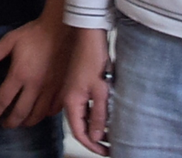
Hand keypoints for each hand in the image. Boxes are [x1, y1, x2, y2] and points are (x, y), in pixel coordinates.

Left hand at [0, 13, 75, 128]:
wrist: (61, 29)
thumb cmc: (35, 34)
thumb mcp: (11, 40)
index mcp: (20, 74)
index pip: (4, 99)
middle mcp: (35, 86)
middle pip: (21, 112)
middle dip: (11, 122)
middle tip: (4, 125)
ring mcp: (50, 89)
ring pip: (38, 114)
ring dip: (27, 122)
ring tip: (21, 123)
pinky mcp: (63, 88)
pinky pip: (54, 109)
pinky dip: (45, 115)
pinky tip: (40, 114)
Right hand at [61, 27, 111, 154]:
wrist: (89, 35)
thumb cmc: (93, 59)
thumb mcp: (101, 91)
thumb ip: (98, 115)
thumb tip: (96, 137)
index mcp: (71, 102)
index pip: (79, 133)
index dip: (92, 145)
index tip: (106, 152)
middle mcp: (69, 99)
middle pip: (81, 127)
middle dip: (95, 138)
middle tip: (111, 146)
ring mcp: (74, 92)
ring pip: (84, 117)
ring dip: (96, 127)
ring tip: (112, 134)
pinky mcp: (79, 86)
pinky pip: (86, 106)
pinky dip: (96, 115)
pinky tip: (107, 116)